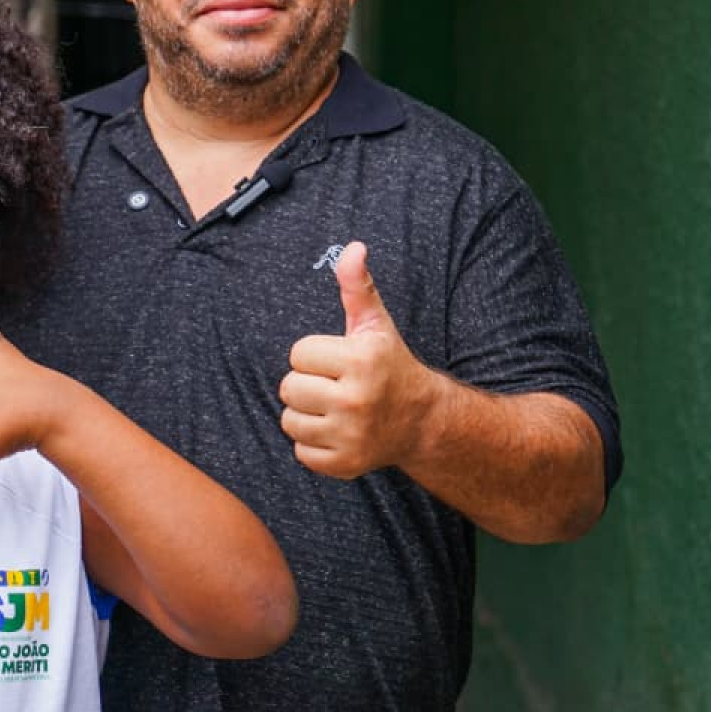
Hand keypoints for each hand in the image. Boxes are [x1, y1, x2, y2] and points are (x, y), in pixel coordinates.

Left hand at [279, 242, 444, 479]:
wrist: (422, 421)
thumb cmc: (389, 365)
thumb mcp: (375, 325)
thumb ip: (357, 286)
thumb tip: (353, 247)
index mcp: (361, 361)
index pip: (298, 354)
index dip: (315, 356)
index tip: (339, 361)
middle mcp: (357, 400)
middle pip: (288, 388)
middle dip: (307, 384)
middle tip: (336, 386)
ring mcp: (351, 435)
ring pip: (289, 420)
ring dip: (306, 415)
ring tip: (335, 409)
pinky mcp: (345, 464)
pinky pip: (300, 452)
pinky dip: (313, 444)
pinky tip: (337, 432)